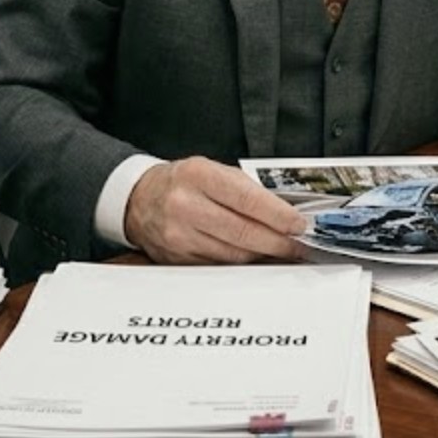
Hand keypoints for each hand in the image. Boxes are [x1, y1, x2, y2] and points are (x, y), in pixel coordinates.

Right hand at [125, 157, 307, 264]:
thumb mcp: (213, 171)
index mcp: (199, 175)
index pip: (248, 199)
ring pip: (234, 254)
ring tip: (280, 251)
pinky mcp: (177, 258)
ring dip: (263, 255)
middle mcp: (186, 205)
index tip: (299, 224)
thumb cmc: (183, 182)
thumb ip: (246, 190)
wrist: (138, 198)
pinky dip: (241, 264)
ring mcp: (179, 235)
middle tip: (298, 245)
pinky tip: (253, 257)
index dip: (279, 216)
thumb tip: (285, 214)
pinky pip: (219, 266)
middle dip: (278, 242)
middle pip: (244, 232)